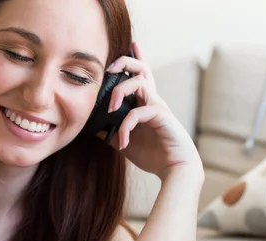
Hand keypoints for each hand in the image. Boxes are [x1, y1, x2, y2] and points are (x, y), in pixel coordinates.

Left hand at [97, 42, 202, 181]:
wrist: (173, 170)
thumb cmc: (152, 155)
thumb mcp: (123, 142)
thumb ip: (110, 132)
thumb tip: (91, 127)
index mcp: (144, 104)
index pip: (140, 76)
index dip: (136, 58)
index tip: (131, 44)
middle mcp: (152, 101)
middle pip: (142, 69)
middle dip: (125, 62)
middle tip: (109, 68)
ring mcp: (158, 107)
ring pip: (141, 82)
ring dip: (120, 91)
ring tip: (109, 109)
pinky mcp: (162, 117)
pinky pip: (140, 112)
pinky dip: (126, 127)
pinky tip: (123, 142)